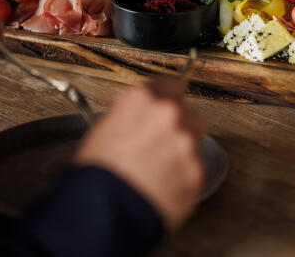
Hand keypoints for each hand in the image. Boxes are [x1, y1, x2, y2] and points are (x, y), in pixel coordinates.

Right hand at [76, 80, 206, 228]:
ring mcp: (186, 142)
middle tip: (161, 144)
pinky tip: (163, 185)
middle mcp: (169, 114)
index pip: (170, 84)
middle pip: (189, 112)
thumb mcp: (104, 129)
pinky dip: (183, 176)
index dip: (167, 99)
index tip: (165, 110)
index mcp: (143, 98)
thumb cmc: (97, 173)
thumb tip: (142, 117)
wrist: (104, 210)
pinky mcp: (196, 171)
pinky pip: (195, 169)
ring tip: (160, 169)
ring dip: (183, 150)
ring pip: (196, 139)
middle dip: (179, 126)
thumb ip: (132, 115)